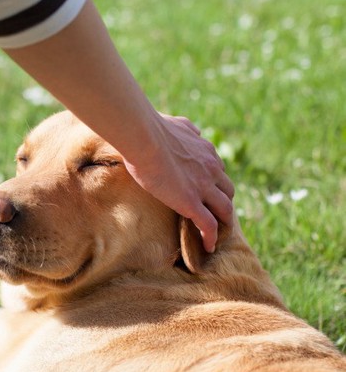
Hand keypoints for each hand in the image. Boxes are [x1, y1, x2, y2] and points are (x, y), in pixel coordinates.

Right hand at [123, 114, 234, 252]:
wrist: (145, 138)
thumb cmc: (152, 129)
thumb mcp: (179, 124)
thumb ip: (188, 130)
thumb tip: (194, 131)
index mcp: (206, 151)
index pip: (218, 170)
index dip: (214, 182)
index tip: (207, 191)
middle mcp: (211, 169)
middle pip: (227, 191)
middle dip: (222, 202)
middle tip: (214, 213)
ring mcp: (204, 188)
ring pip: (225, 209)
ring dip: (223, 221)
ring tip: (216, 233)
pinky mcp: (192, 204)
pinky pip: (209, 225)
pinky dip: (211, 237)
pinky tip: (208, 247)